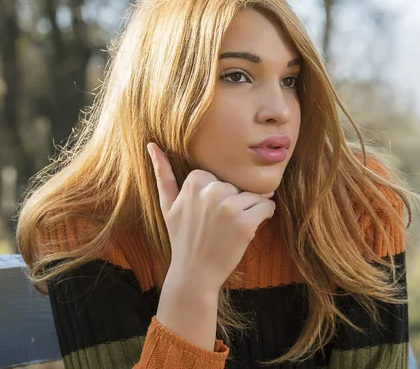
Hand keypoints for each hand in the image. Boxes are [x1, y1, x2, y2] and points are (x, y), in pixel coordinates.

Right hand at [147, 142, 275, 291]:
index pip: (220, 177)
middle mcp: (212, 191)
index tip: (206, 214)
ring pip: (254, 195)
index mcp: (194, 182)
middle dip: (233, 202)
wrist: (194, 274)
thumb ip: (162, 173)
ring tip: (230, 228)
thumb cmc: (182, 238)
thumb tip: (152, 145)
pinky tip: (250, 228)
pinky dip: (264, 215)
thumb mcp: (168, 205)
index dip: (217, 196)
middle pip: (237, 186)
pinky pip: (267, 206)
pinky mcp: (245, 223)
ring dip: (249, 210)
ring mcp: (229, 207)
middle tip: (218, 225)